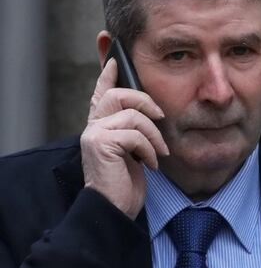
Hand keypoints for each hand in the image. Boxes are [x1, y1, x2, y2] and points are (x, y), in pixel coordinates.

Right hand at [81, 59, 168, 217]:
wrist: (115, 208)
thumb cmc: (126, 183)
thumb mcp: (134, 151)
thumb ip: (135, 131)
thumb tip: (152, 113)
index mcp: (100, 126)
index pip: (101, 93)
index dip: (108, 74)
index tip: (115, 58)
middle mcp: (93, 126)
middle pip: (118, 94)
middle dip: (145, 101)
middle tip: (161, 116)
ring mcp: (94, 134)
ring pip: (132, 114)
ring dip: (153, 134)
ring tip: (158, 153)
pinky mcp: (100, 144)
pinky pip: (134, 134)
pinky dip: (148, 149)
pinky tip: (150, 165)